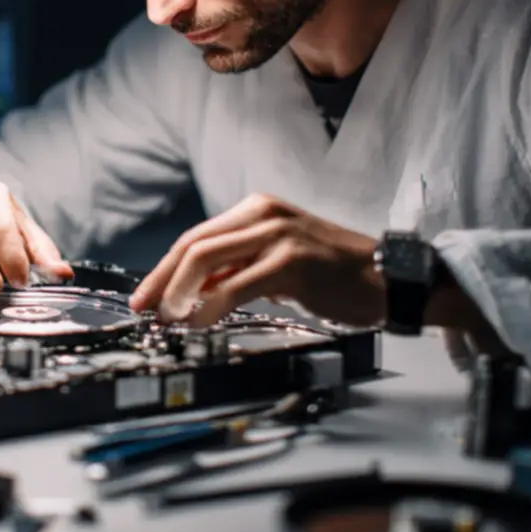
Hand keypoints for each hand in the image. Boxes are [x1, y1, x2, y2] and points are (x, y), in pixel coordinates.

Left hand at [128, 193, 384, 327]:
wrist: (386, 279)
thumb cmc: (331, 274)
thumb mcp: (275, 264)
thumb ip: (235, 272)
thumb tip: (188, 295)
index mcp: (256, 209)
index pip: (196, 237)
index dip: (164, 269)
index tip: (144, 296)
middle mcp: (263, 214)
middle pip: (194, 245)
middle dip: (162, 281)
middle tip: (145, 309)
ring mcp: (278, 235)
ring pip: (207, 258)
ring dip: (179, 292)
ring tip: (167, 319)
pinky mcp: (292, 261)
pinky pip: (238, 285)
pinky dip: (211, 305)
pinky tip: (200, 322)